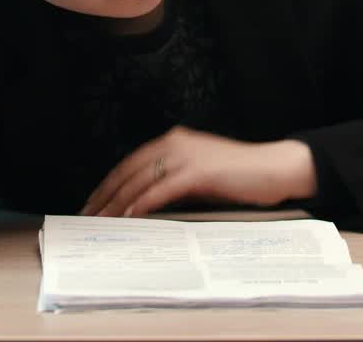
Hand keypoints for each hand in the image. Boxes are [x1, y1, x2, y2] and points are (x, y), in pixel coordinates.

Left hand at [79, 126, 317, 217]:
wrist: (274, 168)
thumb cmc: (240, 176)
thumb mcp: (200, 175)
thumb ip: (174, 182)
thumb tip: (145, 205)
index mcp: (174, 141)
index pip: (130, 164)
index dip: (108, 184)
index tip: (93, 203)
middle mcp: (175, 143)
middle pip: (128, 171)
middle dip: (105, 195)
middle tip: (87, 216)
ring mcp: (187, 156)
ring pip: (140, 181)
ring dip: (118, 203)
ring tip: (102, 221)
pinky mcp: (199, 171)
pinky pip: (162, 189)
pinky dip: (144, 203)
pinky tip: (131, 216)